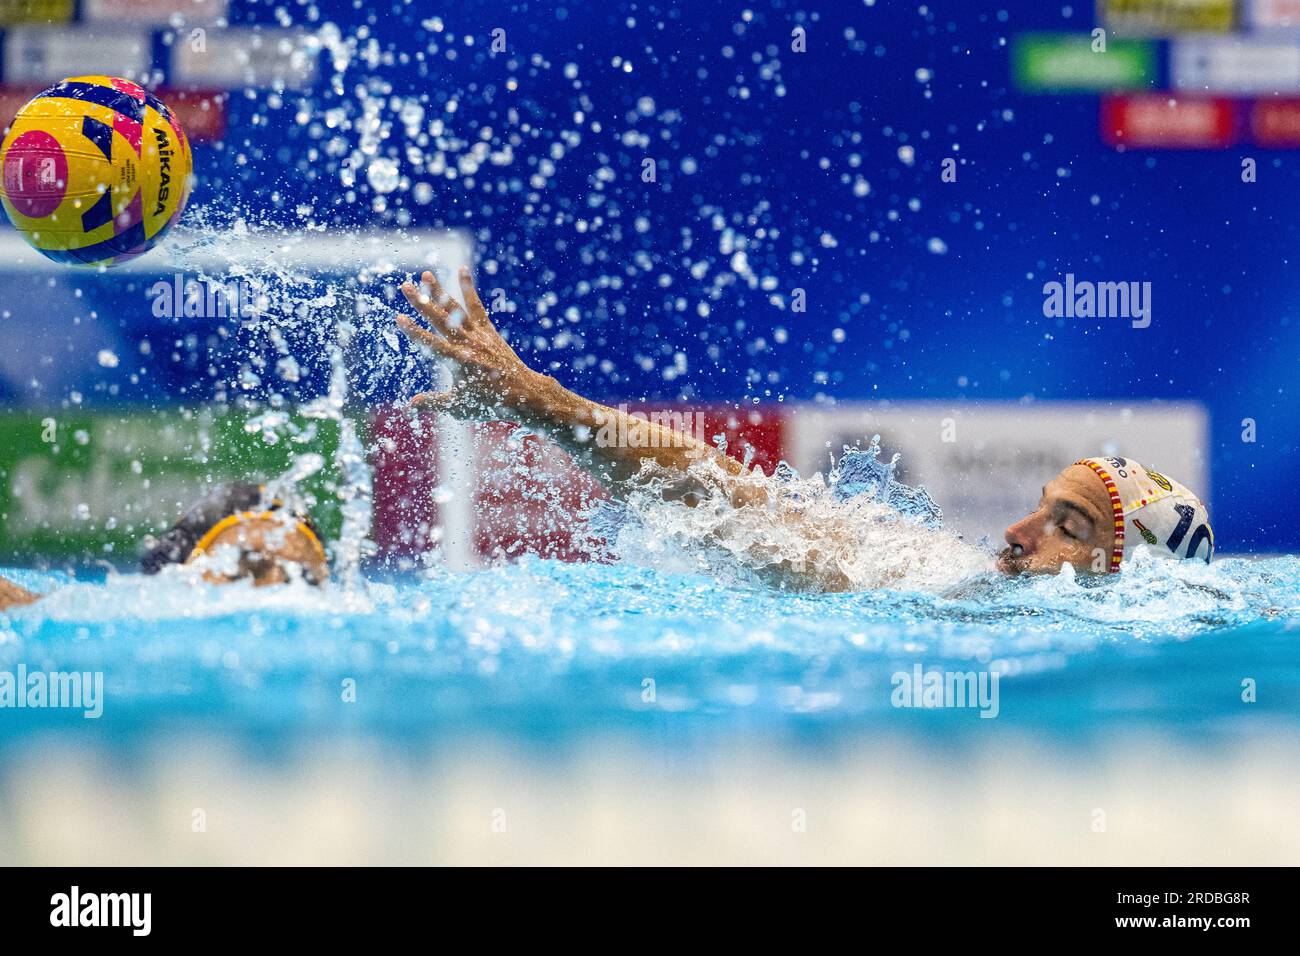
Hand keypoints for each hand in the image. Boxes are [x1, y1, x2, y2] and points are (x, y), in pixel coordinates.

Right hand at [395, 266, 544, 420]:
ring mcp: (478, 335)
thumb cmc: (489, 402)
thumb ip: (433, 402)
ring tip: (427, 275)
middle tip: (405, 286)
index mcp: (457, 361)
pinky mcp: (488, 331)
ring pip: (455, 309)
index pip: (430, 344)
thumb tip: (410, 406)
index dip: (414, 332)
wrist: (522, 393)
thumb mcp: (458, 406)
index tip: (399, 319)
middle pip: (440, 319)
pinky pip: (476, 306)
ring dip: (440, 291)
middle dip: (421, 302)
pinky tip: (462, 271)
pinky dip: (468, 289)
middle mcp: (466, 344)